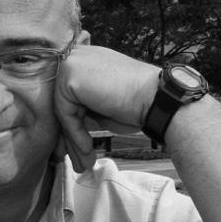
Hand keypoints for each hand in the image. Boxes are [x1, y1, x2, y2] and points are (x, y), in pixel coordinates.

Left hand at [53, 45, 160, 171]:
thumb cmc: (137, 104)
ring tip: (84, 163)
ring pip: (63, 112)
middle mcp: (76, 58)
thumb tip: (64, 133)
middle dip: (70, 138)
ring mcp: (71, 64)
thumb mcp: (102, 106)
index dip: (71, 127)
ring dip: (74, 142)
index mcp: (85, 61)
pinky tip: (88, 149)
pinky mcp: (69, 77)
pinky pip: (65, 114)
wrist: (157, 99)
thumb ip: (81, 109)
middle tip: (77, 162)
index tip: (75, 150)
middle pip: (63, 105)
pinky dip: (76, 135)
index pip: (68, 97)